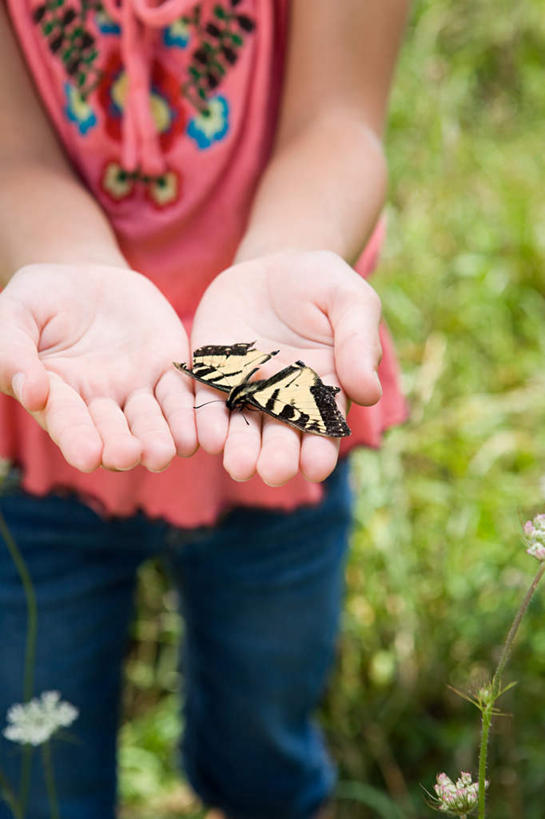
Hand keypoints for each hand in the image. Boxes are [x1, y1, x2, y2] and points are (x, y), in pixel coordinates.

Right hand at [0, 264, 195, 471]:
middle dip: (121, 447)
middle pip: (113, 433)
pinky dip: (190, 416)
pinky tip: (197, 435)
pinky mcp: (168, 372)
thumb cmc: (40, 299)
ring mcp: (136, 391)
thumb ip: (13, 350)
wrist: (87, 277)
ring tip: (163, 454)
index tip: (89, 456)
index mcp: (57, 397)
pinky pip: (182, 397)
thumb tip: (32, 392)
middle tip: (128, 456)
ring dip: (158, 441)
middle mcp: (99, 404)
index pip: (68, 422)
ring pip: (151, 423)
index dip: (78, 438)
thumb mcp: (15, 312)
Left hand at [187, 250, 381, 485]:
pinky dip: (207, 420)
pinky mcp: (212, 374)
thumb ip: (359, 343)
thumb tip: (369, 394)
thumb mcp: (350, 301)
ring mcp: (246, 390)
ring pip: (242, 428)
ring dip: (240, 449)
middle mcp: (284, 400)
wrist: (273, 263)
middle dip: (277, 457)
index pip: (323, 429)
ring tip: (238, 466)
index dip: (320, 450)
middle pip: (281, 437)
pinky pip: (207, 402)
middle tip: (272, 471)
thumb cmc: (323, 284)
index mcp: (324, 390)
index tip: (315, 466)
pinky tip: (208, 436)